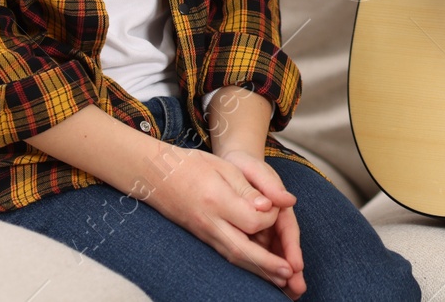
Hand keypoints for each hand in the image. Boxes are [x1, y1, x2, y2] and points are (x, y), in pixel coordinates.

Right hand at [139, 145, 297, 290]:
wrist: (154, 175)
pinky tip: (260, 268)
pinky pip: (226, 254)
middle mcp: (209, 223)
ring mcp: (204, 234)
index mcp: (216, 200)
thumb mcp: (223, 167)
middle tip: (290, 273)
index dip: (269, 217)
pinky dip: (246, 264)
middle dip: (267, 264)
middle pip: (241, 250)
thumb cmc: (191, 166)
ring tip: (281, 278)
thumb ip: (248, 189)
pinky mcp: (203, 238)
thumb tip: (270, 206)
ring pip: (234, 257)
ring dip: (258, 270)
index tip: (278, 206)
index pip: (251, 220)